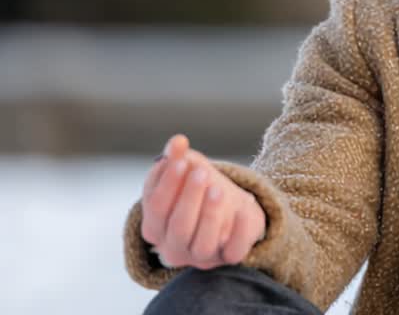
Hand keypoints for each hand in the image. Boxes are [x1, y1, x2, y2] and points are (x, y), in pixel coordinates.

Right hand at [140, 134, 266, 268]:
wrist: (231, 210)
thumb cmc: (201, 192)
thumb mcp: (188, 172)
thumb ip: (178, 157)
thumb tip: (177, 141)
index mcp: (155, 226)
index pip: (155, 207)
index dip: (167, 183)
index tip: (181, 161)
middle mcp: (174, 247)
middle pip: (177, 227)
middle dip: (188, 198)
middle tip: (200, 172)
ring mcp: (201, 256)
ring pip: (202, 243)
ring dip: (209, 215)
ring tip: (218, 189)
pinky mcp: (228, 257)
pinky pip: (234, 252)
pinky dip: (239, 232)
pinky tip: (242, 209)